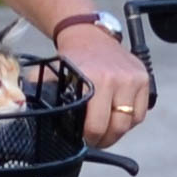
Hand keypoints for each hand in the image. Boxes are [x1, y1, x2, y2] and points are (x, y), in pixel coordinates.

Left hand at [54, 26, 148, 147]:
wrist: (89, 35)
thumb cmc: (73, 59)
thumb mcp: (55, 76)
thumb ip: (44, 94)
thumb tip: (32, 113)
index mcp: (95, 80)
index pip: (97, 125)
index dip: (90, 138)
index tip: (84, 140)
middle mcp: (118, 79)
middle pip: (118, 127)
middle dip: (105, 139)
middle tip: (96, 141)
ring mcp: (134, 79)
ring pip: (131, 121)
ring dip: (119, 131)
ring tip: (106, 129)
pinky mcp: (144, 78)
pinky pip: (141, 111)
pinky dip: (130, 119)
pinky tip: (117, 117)